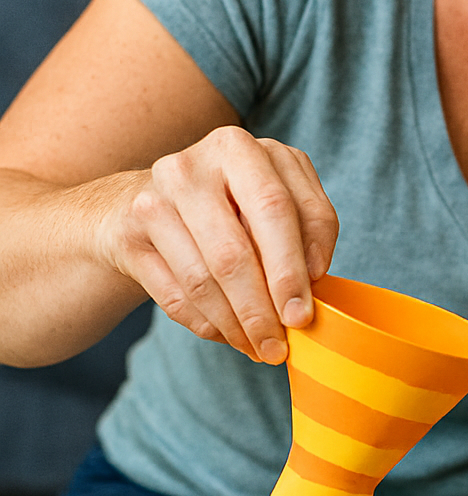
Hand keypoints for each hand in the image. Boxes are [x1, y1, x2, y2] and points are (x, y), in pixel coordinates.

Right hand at [99, 126, 338, 362]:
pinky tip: (227, 335)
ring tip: (259, 347)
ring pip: (205, 279)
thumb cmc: (222, 207)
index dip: (298, 265)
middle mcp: (194, 165)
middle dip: (265, 306)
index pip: (282, 208)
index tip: (307, 310)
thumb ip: (301, 227)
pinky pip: (176, 294)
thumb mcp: (267, 200)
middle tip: (282, 344)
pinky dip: (207, 324)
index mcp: (240, 148)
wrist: (134, 207)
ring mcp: (155, 197)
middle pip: (238, 249)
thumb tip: (310, 283)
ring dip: (237, 325)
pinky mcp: (129, 232)